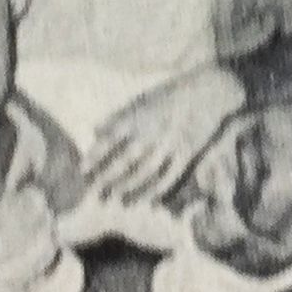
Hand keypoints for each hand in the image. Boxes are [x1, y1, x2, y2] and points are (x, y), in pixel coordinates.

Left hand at [80, 67, 240, 208]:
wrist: (209, 91)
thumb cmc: (172, 94)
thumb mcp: (142, 99)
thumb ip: (118, 115)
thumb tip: (95, 131)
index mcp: (138, 116)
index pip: (110, 139)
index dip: (95, 156)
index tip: (83, 170)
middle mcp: (152, 132)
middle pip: (125, 160)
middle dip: (108, 178)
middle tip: (96, 192)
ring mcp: (170, 144)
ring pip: (145, 172)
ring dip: (129, 188)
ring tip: (118, 199)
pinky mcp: (187, 152)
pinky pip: (170, 176)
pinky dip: (157, 190)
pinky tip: (146, 201)